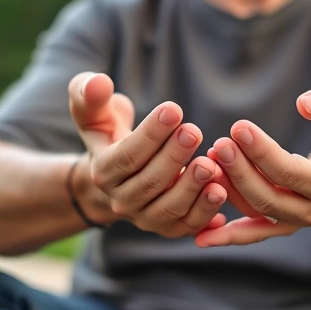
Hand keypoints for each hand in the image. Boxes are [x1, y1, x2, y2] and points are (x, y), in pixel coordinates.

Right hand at [68, 72, 227, 236]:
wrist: (118, 178)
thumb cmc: (110, 136)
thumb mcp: (94, 115)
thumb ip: (89, 96)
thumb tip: (99, 82)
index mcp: (104, 172)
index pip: (126, 156)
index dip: (150, 135)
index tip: (174, 109)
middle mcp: (122, 200)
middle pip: (150, 182)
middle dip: (174, 157)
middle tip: (194, 132)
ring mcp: (145, 218)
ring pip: (169, 208)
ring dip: (191, 189)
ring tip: (210, 165)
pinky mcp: (168, 227)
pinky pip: (186, 226)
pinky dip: (205, 213)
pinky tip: (221, 192)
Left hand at [196, 78, 310, 245]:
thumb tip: (305, 104)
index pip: (291, 172)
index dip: (262, 153)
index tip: (238, 128)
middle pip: (269, 197)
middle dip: (240, 172)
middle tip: (218, 145)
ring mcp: (296, 219)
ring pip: (255, 212)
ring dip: (228, 189)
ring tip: (208, 160)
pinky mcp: (281, 222)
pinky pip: (252, 232)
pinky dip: (228, 235)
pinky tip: (200, 236)